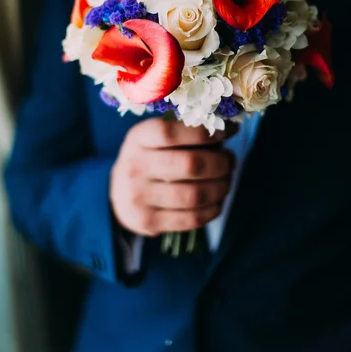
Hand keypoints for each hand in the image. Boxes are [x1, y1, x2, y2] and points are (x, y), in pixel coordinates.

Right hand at [110, 118, 237, 236]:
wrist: (120, 194)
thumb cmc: (150, 158)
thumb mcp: (156, 138)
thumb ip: (187, 132)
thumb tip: (228, 129)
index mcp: (138, 138)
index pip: (171, 132)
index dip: (205, 132)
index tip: (227, 132)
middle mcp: (134, 166)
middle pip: (190, 164)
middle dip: (221, 163)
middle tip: (230, 161)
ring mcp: (139, 197)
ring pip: (195, 195)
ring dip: (221, 187)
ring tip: (226, 181)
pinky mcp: (148, 222)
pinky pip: (191, 219)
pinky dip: (212, 210)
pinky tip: (216, 201)